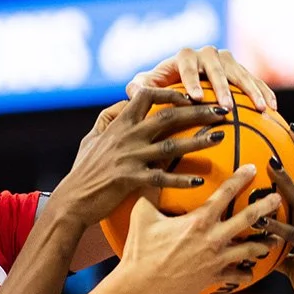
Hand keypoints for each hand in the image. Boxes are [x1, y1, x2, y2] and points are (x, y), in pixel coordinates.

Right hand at [53, 88, 230, 228]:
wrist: (71, 201)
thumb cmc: (83, 172)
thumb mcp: (92, 138)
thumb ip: (109, 118)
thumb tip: (123, 103)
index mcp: (120, 124)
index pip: (147, 94)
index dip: (170, 92)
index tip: (191, 95)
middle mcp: (127, 136)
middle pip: (168, 116)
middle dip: (198, 111)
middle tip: (222, 110)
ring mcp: (130, 158)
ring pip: (170, 145)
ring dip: (198, 140)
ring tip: (220, 137)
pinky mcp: (130, 180)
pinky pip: (161, 178)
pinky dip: (181, 180)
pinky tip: (199, 181)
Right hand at [116, 164, 279, 293]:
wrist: (140, 287)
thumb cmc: (139, 251)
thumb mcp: (142, 215)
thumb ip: (151, 195)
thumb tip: (148, 178)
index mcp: (199, 220)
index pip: (226, 193)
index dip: (241, 178)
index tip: (253, 169)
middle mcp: (212, 239)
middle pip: (248, 219)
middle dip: (266, 207)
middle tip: (278, 200)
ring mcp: (215, 260)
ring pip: (249, 250)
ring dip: (263, 244)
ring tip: (274, 240)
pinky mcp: (212, 278)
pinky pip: (235, 275)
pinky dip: (245, 273)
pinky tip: (251, 271)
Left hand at [128, 46, 276, 111]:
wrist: (184, 87)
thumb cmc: (162, 92)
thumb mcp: (149, 90)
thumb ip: (141, 89)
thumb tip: (133, 91)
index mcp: (183, 58)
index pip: (186, 63)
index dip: (191, 79)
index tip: (194, 99)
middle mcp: (207, 55)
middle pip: (216, 67)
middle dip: (222, 87)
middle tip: (227, 106)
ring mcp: (227, 62)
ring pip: (240, 72)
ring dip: (251, 90)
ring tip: (260, 109)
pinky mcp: (241, 72)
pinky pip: (255, 80)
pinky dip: (264, 93)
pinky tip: (273, 109)